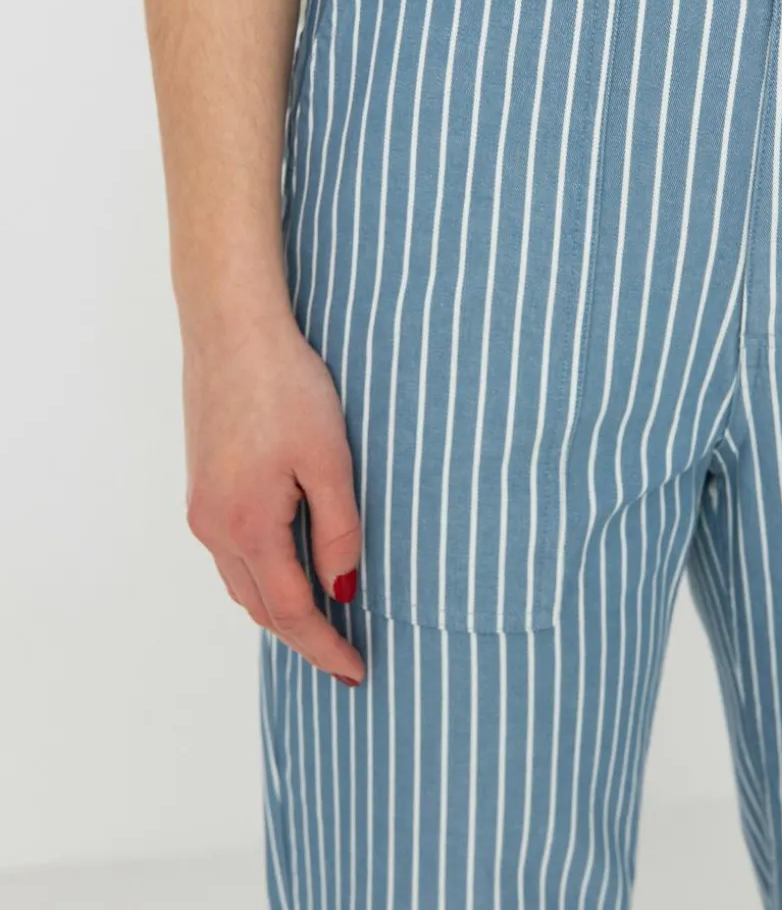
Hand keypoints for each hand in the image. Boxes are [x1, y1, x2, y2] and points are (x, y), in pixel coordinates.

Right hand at [182, 307, 364, 685]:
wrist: (232, 330)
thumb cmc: (285, 386)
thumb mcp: (329, 460)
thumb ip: (339, 531)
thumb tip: (343, 588)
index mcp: (248, 527)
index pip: (292, 613)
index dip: (326, 648)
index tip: (357, 672)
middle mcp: (213, 527)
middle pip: (261, 607)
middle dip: (304, 636)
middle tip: (347, 651)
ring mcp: (202, 508)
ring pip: (242, 583)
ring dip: (280, 606)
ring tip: (326, 616)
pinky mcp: (202, 487)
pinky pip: (232, 553)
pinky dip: (262, 574)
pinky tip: (291, 564)